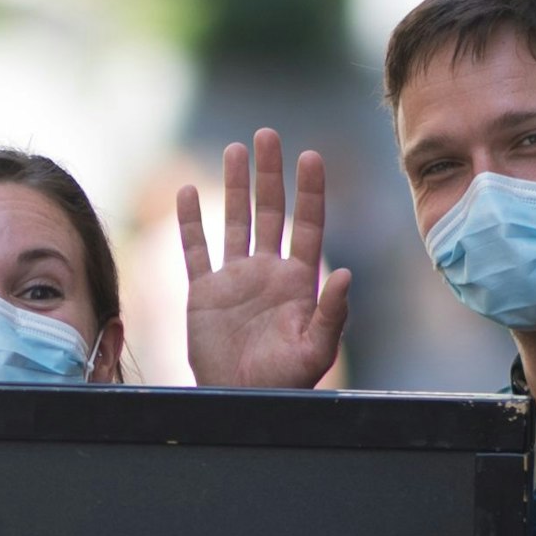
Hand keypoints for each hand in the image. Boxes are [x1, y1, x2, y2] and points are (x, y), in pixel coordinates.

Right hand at [178, 128, 351, 389]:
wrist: (243, 400)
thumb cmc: (286, 380)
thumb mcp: (316, 349)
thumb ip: (332, 313)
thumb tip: (348, 274)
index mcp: (297, 281)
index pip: (306, 225)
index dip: (309, 191)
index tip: (310, 156)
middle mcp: (267, 271)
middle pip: (269, 212)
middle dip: (269, 174)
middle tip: (267, 135)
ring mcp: (234, 279)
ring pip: (234, 221)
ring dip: (234, 186)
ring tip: (235, 149)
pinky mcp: (203, 291)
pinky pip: (195, 249)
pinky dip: (189, 222)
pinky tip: (187, 192)